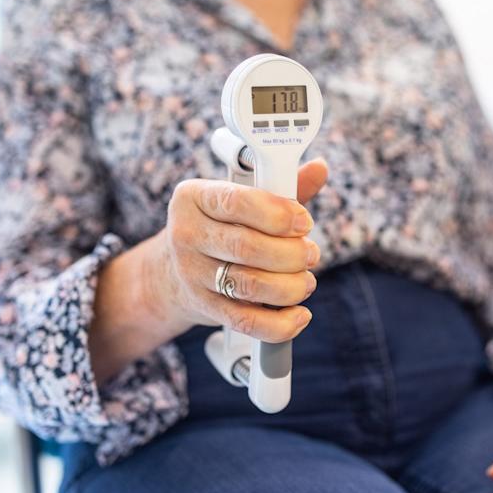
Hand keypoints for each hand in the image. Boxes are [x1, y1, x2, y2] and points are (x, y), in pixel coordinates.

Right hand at [147, 157, 329, 342]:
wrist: (172, 270)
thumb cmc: (221, 226)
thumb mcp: (242, 197)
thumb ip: (282, 186)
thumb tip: (320, 168)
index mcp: (194, 197)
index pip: (237, 202)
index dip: (278, 214)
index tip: (304, 222)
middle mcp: (186, 235)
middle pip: (247, 247)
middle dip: (291, 253)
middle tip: (311, 254)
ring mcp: (192, 275)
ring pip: (249, 285)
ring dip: (290, 286)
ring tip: (306, 281)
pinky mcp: (205, 308)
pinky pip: (246, 321)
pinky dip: (280, 323)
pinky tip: (300, 315)